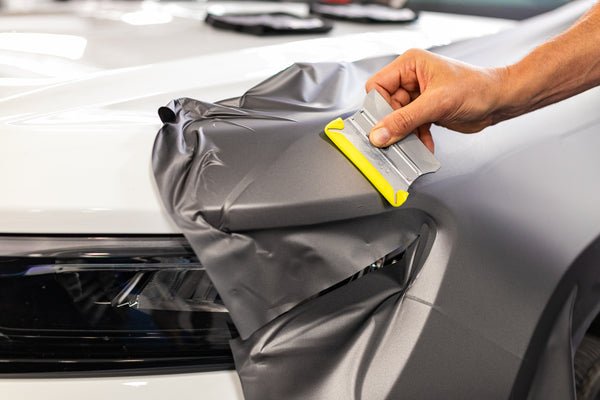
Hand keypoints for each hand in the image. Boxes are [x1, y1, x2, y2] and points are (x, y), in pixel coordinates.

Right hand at [365, 49, 506, 151]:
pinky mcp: (425, 111)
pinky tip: (424, 144)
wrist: (500, 101)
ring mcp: (418, 96)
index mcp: (410, 65)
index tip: (380, 126)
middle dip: (393, 125)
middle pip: (386, 106)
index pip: (377, 86)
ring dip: (405, 135)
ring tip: (412, 144)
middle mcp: (411, 78)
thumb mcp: (436, 104)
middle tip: (395, 139)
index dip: (377, 107)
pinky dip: (416, 138)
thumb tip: (380, 133)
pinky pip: (410, 127)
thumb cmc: (477, 88)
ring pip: (397, 120)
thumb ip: (404, 120)